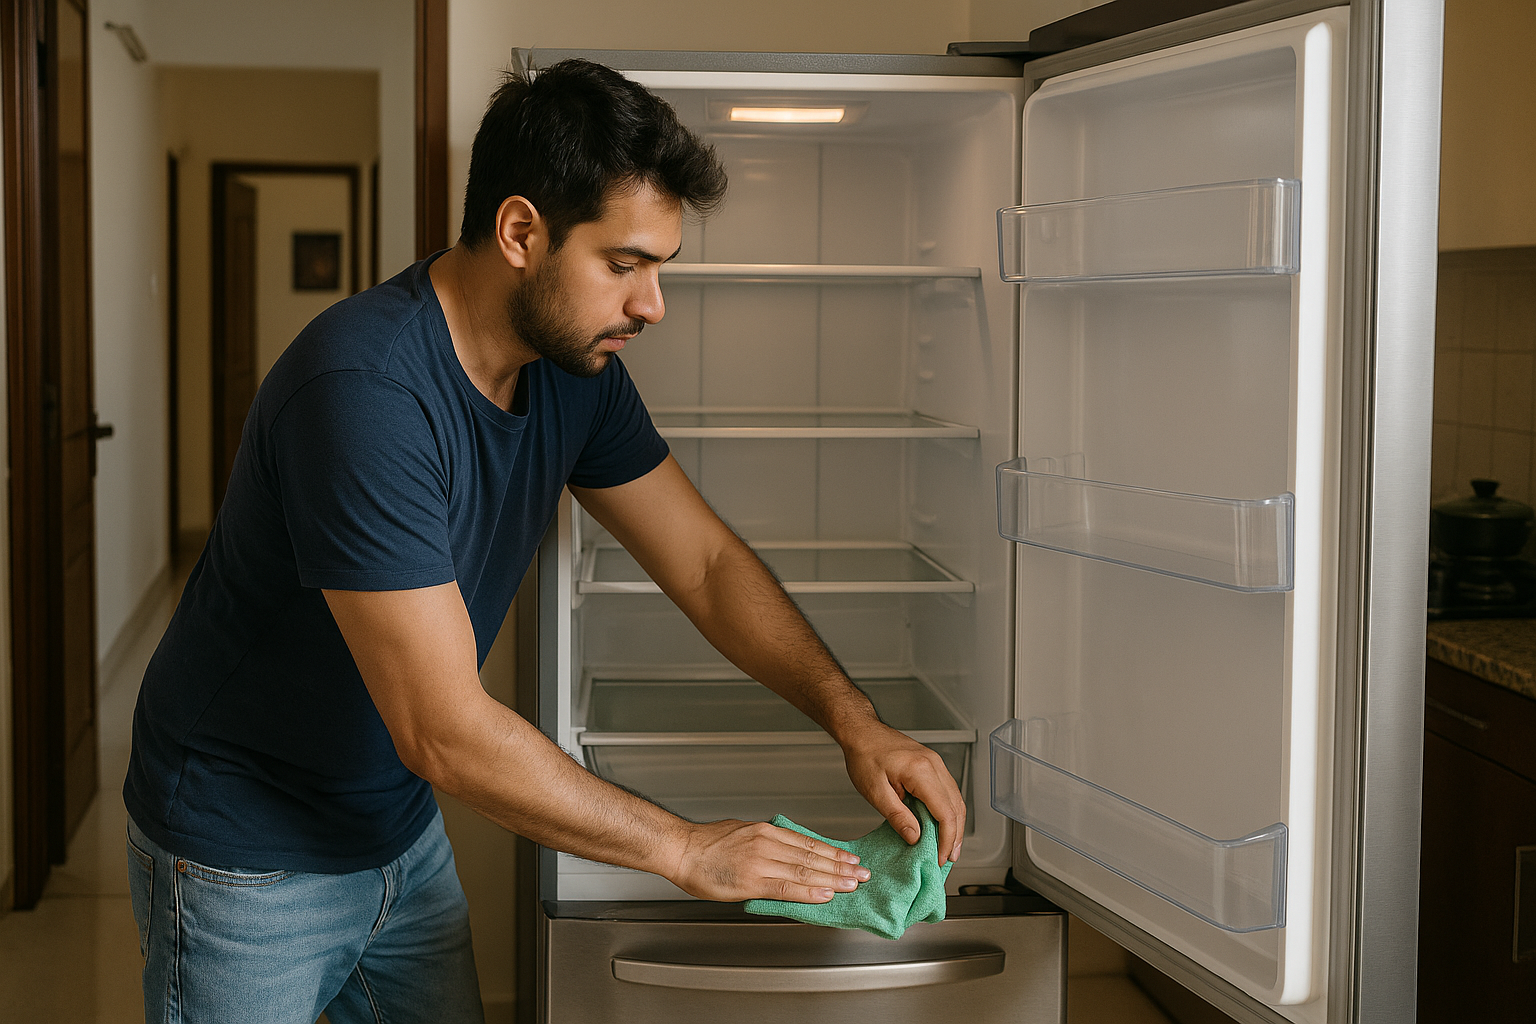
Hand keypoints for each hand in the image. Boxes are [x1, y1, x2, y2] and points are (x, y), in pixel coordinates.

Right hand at [664, 819, 869, 902]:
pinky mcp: (752, 879)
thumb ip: (766, 843)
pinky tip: (825, 893)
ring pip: (805, 870)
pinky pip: (787, 886)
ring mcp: (761, 861)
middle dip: (841, 865)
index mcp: (766, 831)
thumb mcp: (742, 833)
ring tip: (853, 883)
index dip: (832, 852)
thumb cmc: (705, 845)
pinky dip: (809, 891)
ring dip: (833, 878)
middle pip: (812, 855)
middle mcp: (767, 842)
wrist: (681, 850)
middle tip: (863, 872)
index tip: (850, 859)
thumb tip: (786, 854)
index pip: (808, 842)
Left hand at [841, 720, 964, 863]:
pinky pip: (947, 791)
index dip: (946, 839)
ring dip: (954, 825)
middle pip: (956, 807)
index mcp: (921, 771)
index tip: (940, 857)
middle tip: (948, 858)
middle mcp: (934, 765)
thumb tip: (915, 837)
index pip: (945, 812)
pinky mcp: (931, 764)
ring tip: (947, 847)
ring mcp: (935, 763)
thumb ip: (897, 815)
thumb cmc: (864, 755)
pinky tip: (941, 825)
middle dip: (955, 836)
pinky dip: (948, 811)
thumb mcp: (875, 791)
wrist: (861, 731)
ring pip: (955, 799)